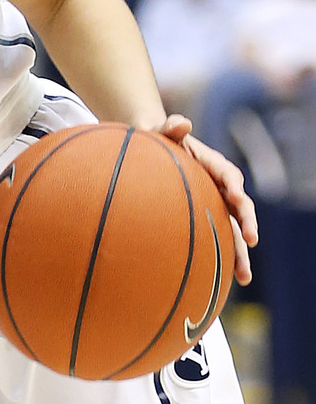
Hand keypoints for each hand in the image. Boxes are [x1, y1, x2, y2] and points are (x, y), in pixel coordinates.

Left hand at [156, 114, 257, 285]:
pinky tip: (225, 281)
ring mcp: (214, 205)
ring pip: (233, 230)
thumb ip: (170, 127)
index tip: (237, 198)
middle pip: (239, 206)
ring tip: (243, 276)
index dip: (234, 186)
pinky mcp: (206, 220)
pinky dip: (223, 258)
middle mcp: (218, 186)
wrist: (151, 150)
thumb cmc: (156, 139)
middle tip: (252, 238)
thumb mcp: (160, 130)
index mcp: (211, 163)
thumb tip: (181, 122)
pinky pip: (217, 239)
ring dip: (240, 252)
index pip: (228, 174)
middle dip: (247, 222)